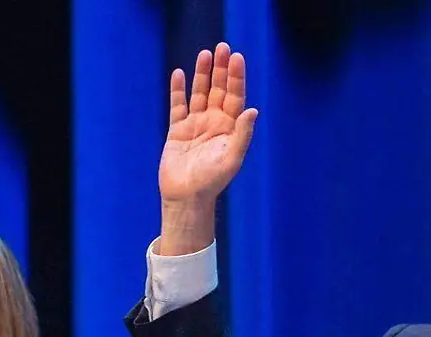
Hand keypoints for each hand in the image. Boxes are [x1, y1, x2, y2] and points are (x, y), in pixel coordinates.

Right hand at [156, 42, 258, 255]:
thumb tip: (252, 110)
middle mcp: (214, 123)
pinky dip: (178, 90)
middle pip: (219, 89)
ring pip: (200, 93)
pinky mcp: (177, 130)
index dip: (236, 77)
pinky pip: (178, 105)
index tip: (236, 57)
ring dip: (202, 74)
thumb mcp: (232, 159)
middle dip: (221, 69)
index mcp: (230, 128)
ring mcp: (196, 124)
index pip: (235, 96)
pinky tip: (179, 73)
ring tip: (204, 54)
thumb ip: (242, 134)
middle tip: (222, 47)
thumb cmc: (213, 181)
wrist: (187, 197)